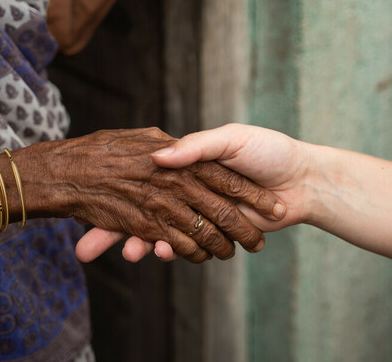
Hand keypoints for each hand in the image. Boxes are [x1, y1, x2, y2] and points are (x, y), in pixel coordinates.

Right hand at [76, 124, 300, 261]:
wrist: (305, 180)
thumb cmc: (269, 151)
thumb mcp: (230, 139)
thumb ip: (196, 147)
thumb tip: (162, 156)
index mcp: (190, 163)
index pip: (147, 178)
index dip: (121, 189)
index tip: (93, 203)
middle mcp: (189, 188)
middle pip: (144, 209)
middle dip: (114, 228)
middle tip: (86, 243)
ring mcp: (199, 212)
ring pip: (159, 231)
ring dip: (141, 244)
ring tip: (127, 251)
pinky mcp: (214, 233)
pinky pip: (184, 246)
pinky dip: (170, 251)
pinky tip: (160, 253)